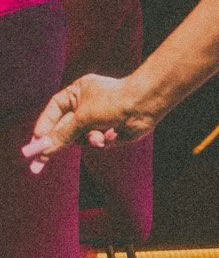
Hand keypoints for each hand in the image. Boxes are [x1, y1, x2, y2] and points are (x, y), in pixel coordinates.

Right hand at [22, 72, 157, 172]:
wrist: (145, 105)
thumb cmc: (113, 102)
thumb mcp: (83, 117)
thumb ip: (62, 134)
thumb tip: (43, 148)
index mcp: (77, 92)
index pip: (54, 110)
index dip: (44, 127)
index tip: (35, 143)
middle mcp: (86, 105)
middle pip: (63, 128)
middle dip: (54, 145)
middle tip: (36, 165)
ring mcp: (97, 118)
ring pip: (79, 139)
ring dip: (88, 140)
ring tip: (99, 136)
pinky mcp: (107, 130)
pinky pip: (95, 142)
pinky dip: (102, 140)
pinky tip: (113, 134)